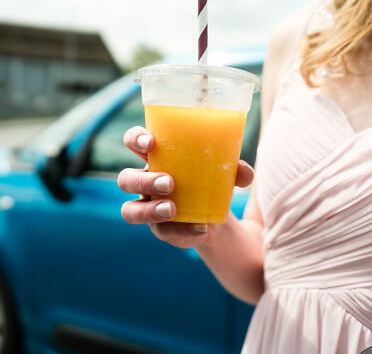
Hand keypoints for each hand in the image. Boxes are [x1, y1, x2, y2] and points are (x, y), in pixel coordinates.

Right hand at [118, 126, 254, 247]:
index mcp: (156, 157)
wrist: (215, 213)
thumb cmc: (212, 180)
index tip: (151, 142)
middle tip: (169, 183)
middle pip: (125, 179)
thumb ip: (235, 169)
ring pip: (129, 210)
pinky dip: (180, 231)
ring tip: (172, 210)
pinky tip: (199, 229)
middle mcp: (145, 181)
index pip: (133, 141)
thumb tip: (245, 173)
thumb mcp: (225, 171)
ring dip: (148, 210)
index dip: (135, 139)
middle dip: (143, 180)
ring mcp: (147, 207)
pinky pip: (161, 232)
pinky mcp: (159, 229)